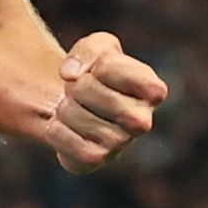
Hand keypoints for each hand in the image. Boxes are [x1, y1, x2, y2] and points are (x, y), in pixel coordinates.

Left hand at [42, 32, 164, 169]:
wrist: (81, 107)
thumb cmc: (97, 75)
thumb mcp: (99, 48)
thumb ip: (89, 50)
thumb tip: (71, 75)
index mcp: (153, 90)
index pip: (108, 66)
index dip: (94, 62)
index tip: (99, 71)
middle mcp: (143, 122)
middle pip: (85, 87)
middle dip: (75, 84)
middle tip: (83, 93)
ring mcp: (120, 144)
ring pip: (69, 111)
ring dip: (63, 106)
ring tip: (78, 110)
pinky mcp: (94, 160)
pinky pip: (58, 135)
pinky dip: (54, 127)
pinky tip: (69, 128)